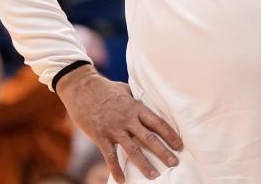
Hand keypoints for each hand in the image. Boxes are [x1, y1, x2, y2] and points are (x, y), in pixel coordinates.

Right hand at [56, 66, 181, 181]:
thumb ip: (135, 97)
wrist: (79, 87)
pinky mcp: (100, 136)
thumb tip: (146, 99)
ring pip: (133, 149)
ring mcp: (114, 128)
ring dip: (144, 164)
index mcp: (135, 107)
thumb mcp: (123, 88)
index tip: (180, 145)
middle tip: (175, 163)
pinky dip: (116, 169)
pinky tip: (122, 181)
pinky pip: (110, 156)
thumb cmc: (102, 87)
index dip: (170, 134)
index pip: (157, 122)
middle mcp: (127, 119)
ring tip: (154, 176)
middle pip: (149, 138)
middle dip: (163, 152)